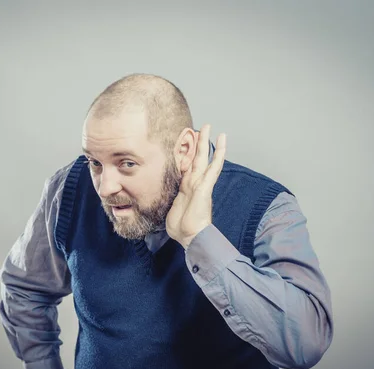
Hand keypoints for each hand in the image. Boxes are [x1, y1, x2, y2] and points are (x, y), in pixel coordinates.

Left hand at [166, 124, 226, 248]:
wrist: (190, 237)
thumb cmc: (180, 227)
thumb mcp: (168, 207)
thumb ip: (165, 198)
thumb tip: (151, 196)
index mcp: (186, 187)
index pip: (185, 165)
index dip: (185, 153)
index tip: (184, 141)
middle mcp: (194, 182)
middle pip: (196, 158)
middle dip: (198, 142)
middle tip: (200, 127)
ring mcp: (201, 183)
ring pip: (205, 158)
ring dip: (207, 142)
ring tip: (210, 128)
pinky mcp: (205, 186)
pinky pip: (213, 167)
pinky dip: (218, 154)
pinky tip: (222, 143)